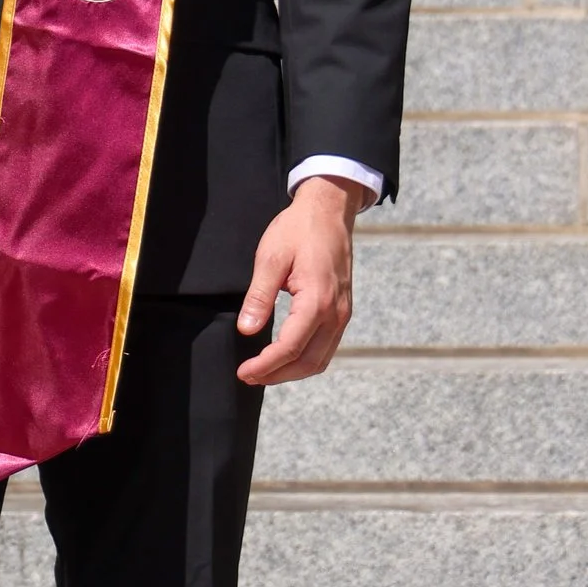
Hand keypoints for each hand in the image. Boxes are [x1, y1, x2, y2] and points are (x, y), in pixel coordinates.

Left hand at [235, 175, 366, 387]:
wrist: (329, 210)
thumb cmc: (299, 229)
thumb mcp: (270, 257)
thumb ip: (259, 296)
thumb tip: (247, 330)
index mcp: (317, 300)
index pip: (290, 347)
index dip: (266, 365)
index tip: (244, 371)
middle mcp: (336, 312)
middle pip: (308, 361)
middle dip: (277, 374)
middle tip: (249, 376)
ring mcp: (343, 313)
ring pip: (321, 359)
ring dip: (293, 371)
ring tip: (264, 372)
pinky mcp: (343, 310)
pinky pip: (328, 346)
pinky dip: (307, 359)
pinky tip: (286, 357)